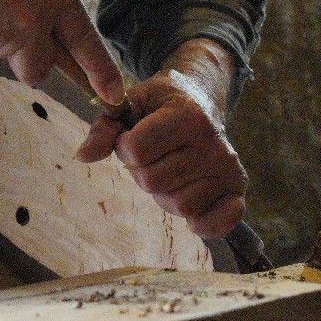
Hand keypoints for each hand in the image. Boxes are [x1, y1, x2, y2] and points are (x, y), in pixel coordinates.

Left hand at [74, 54, 246, 239]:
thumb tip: (83, 157)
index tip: (133, 136)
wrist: (202, 96)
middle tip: (155, 154)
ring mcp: (228, 168)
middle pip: (152, 181)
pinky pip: (216, 224)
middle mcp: (213, 143)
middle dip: (143, 172)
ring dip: (165, 194)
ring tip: (172, 169)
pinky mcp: (237, 189)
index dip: (124, 147)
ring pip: (178, 205)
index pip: (135, 151)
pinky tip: (195, 206)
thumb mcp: (131, 102)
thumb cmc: (161, 104)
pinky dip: (201, 223)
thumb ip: (104, 128)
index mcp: (187, 116)